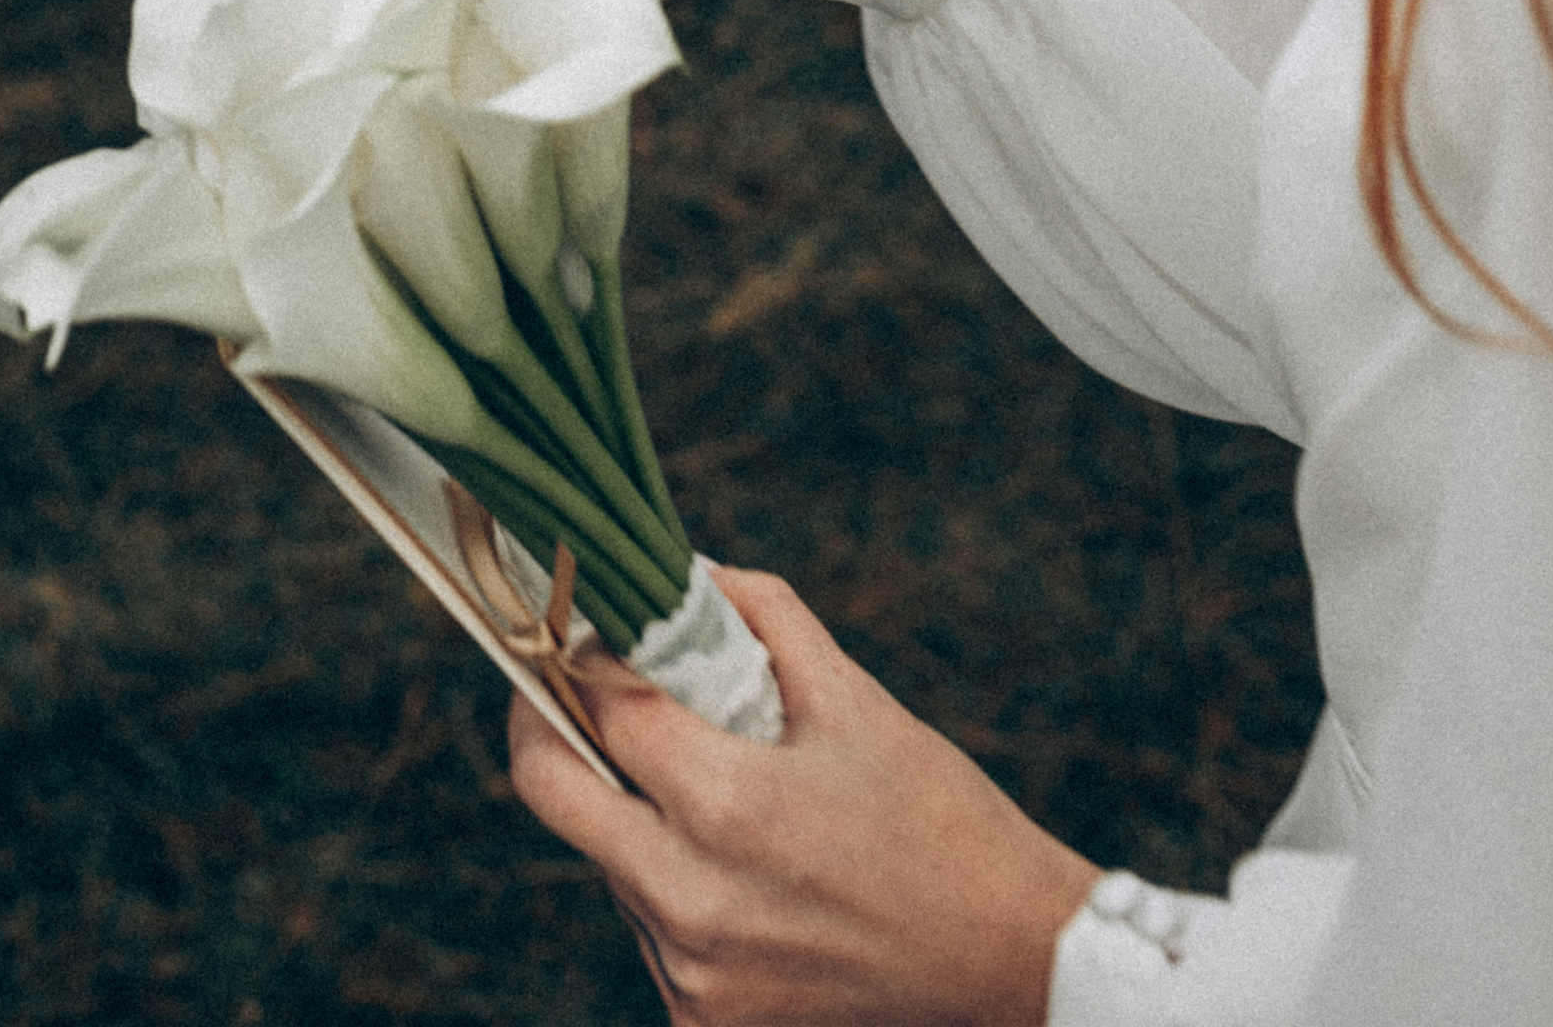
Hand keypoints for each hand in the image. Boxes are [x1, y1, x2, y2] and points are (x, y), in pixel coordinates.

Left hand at [509, 569, 1095, 1024]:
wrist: (1009, 959)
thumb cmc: (937, 816)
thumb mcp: (854, 696)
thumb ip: (757, 616)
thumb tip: (679, 571)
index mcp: (728, 806)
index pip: (597, 705)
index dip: (582, 648)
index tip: (585, 620)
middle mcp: (691, 901)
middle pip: (549, 792)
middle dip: (542, 723)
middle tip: (558, 683)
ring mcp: (691, 973)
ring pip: (604, 861)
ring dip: (626, 810)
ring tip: (708, 787)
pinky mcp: (701, 1024)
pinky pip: (647, 924)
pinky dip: (668, 880)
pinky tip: (738, 865)